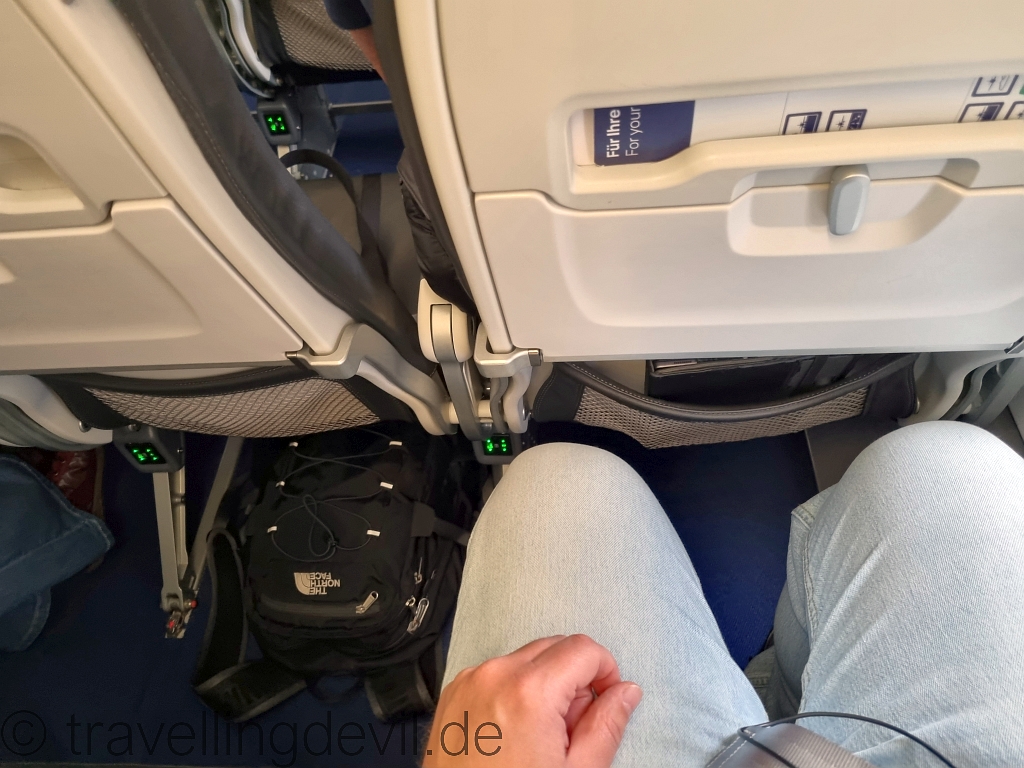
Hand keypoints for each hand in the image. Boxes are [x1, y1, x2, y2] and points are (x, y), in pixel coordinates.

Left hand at [423, 634, 642, 767]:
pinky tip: (514, 734)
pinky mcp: (453, 694)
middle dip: (575, 678)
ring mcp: (469, 683)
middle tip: (575, 726)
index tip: (607, 697)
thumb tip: (625, 692)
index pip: (583, 649)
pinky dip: (514, 691)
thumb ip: (606, 726)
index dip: (605, 671)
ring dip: (544, 684)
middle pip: (554, 647)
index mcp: (529, 692)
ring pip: (525, 659)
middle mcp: (494, 676)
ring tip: (541, 737)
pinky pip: (496, 674)